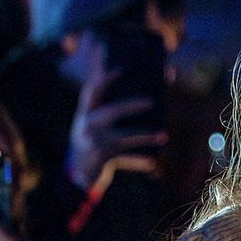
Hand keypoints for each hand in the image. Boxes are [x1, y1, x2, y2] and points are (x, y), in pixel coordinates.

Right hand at [66, 41, 167, 191]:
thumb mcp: (93, 122)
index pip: (93, 89)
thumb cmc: (92, 140)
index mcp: (86, 112)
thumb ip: (107, 105)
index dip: (105, 77)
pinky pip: (126, 158)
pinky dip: (139, 162)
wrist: (76, 172)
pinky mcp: (103, 158)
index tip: (122, 68)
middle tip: (152, 101)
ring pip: (125, 137)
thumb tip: (138, 90)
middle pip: (113, 111)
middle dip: (132, 105)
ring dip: (145, 136)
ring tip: (164, 136)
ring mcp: (96, 142)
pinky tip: (152, 163)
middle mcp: (89, 125)